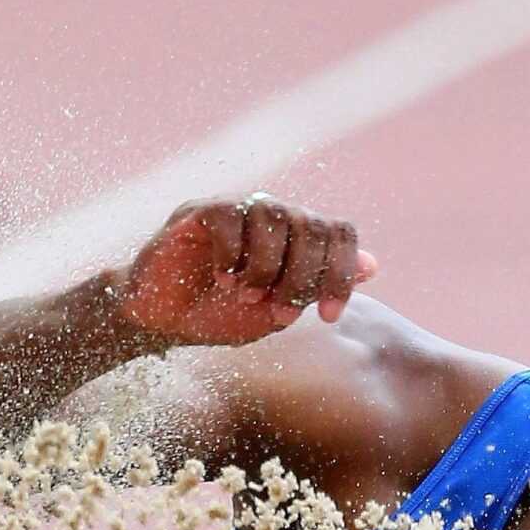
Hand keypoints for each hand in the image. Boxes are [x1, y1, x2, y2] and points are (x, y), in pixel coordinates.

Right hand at [114, 195, 375, 347]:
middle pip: (311, 223)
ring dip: (267, 265)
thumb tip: (371, 265)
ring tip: (246, 295)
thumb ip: (315, 288)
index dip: (342, 272)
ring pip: (274, 213)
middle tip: (280, 310)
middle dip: (302, 275)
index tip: (329, 317)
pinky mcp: (200, 211)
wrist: (158, 320)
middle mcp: (270, 217)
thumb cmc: (216, 316)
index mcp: (295, 240)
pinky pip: (231, 214)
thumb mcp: (273, 313)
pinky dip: (233, 253)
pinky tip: (223, 280)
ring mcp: (236, 210)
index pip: (338, 231)